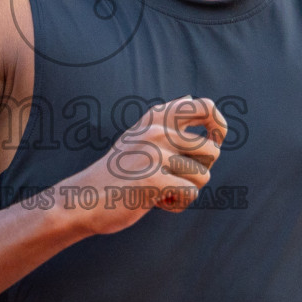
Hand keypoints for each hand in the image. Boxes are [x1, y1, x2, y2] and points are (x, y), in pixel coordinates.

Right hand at [66, 95, 226, 234]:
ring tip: (160, 191)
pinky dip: (177, 204)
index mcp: (156, 118)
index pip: (206, 107)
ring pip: (203, 176)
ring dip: (186, 191)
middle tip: (173, 178)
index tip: (214, 141)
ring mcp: (155, 154)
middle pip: (213, 151)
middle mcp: (157, 130)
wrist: (83, 200)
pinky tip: (155, 202)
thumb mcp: (138, 136)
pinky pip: (190, 194)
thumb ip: (165, 120)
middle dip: (199, 171)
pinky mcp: (155, 180)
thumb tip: (192, 97)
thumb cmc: (118, 173)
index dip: (219, 125)